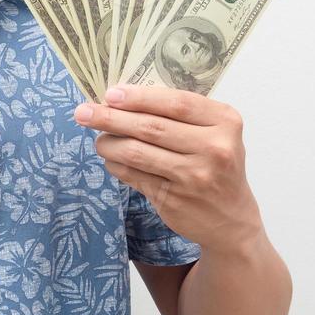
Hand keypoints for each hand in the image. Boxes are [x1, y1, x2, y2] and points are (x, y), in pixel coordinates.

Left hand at [73, 84, 262, 254]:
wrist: (231, 220)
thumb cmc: (216, 164)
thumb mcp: (214, 133)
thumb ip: (180, 114)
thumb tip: (123, 98)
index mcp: (225, 122)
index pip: (176, 103)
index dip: (139, 97)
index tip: (111, 94)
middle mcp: (214, 148)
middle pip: (152, 127)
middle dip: (111, 117)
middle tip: (84, 112)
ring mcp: (194, 176)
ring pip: (137, 152)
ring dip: (109, 143)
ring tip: (98, 138)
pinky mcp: (174, 198)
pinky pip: (134, 175)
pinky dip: (116, 164)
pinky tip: (110, 158)